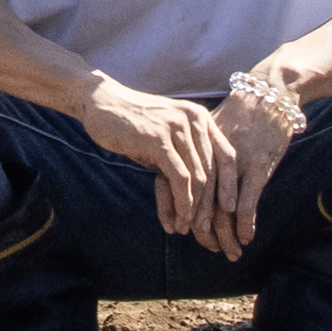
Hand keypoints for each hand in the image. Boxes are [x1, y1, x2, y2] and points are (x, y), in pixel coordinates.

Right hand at [90, 71, 303, 256]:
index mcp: (200, 117)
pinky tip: (179, 218)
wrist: (101, 102)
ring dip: (195, 208)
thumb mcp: (166, 135)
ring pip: (198, 176)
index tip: (230, 211)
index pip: (227, 155)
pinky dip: (182, 202)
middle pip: (213, 169)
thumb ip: (185, 155)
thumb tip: (199, 191)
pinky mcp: (158, 139)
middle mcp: (194, 119)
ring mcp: (176, 128)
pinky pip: (179, 177)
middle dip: (211, 204)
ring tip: (189, 228)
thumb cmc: (132, 123)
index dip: (230, 185)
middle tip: (205, 229)